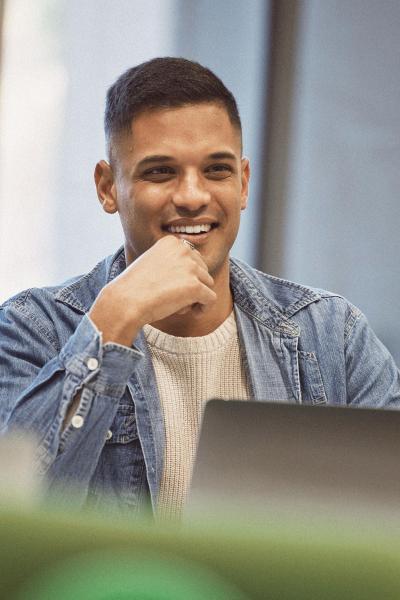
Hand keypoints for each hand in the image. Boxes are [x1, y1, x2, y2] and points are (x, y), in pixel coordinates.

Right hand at [89, 236, 216, 345]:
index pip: (193, 258)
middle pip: (203, 270)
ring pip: (208, 284)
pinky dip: (204, 308)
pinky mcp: (195, 286)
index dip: (186, 275)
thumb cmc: (135, 287)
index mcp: (172, 242)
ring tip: (177, 305)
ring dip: (196, 297)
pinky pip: (211, 299)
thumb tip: (195, 274)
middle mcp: (183, 250)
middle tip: (175, 298)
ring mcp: (191, 267)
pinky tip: (193, 313)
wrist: (125, 301)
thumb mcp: (153, 263)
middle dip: (193, 285)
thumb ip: (172, 262)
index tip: (173, 286)